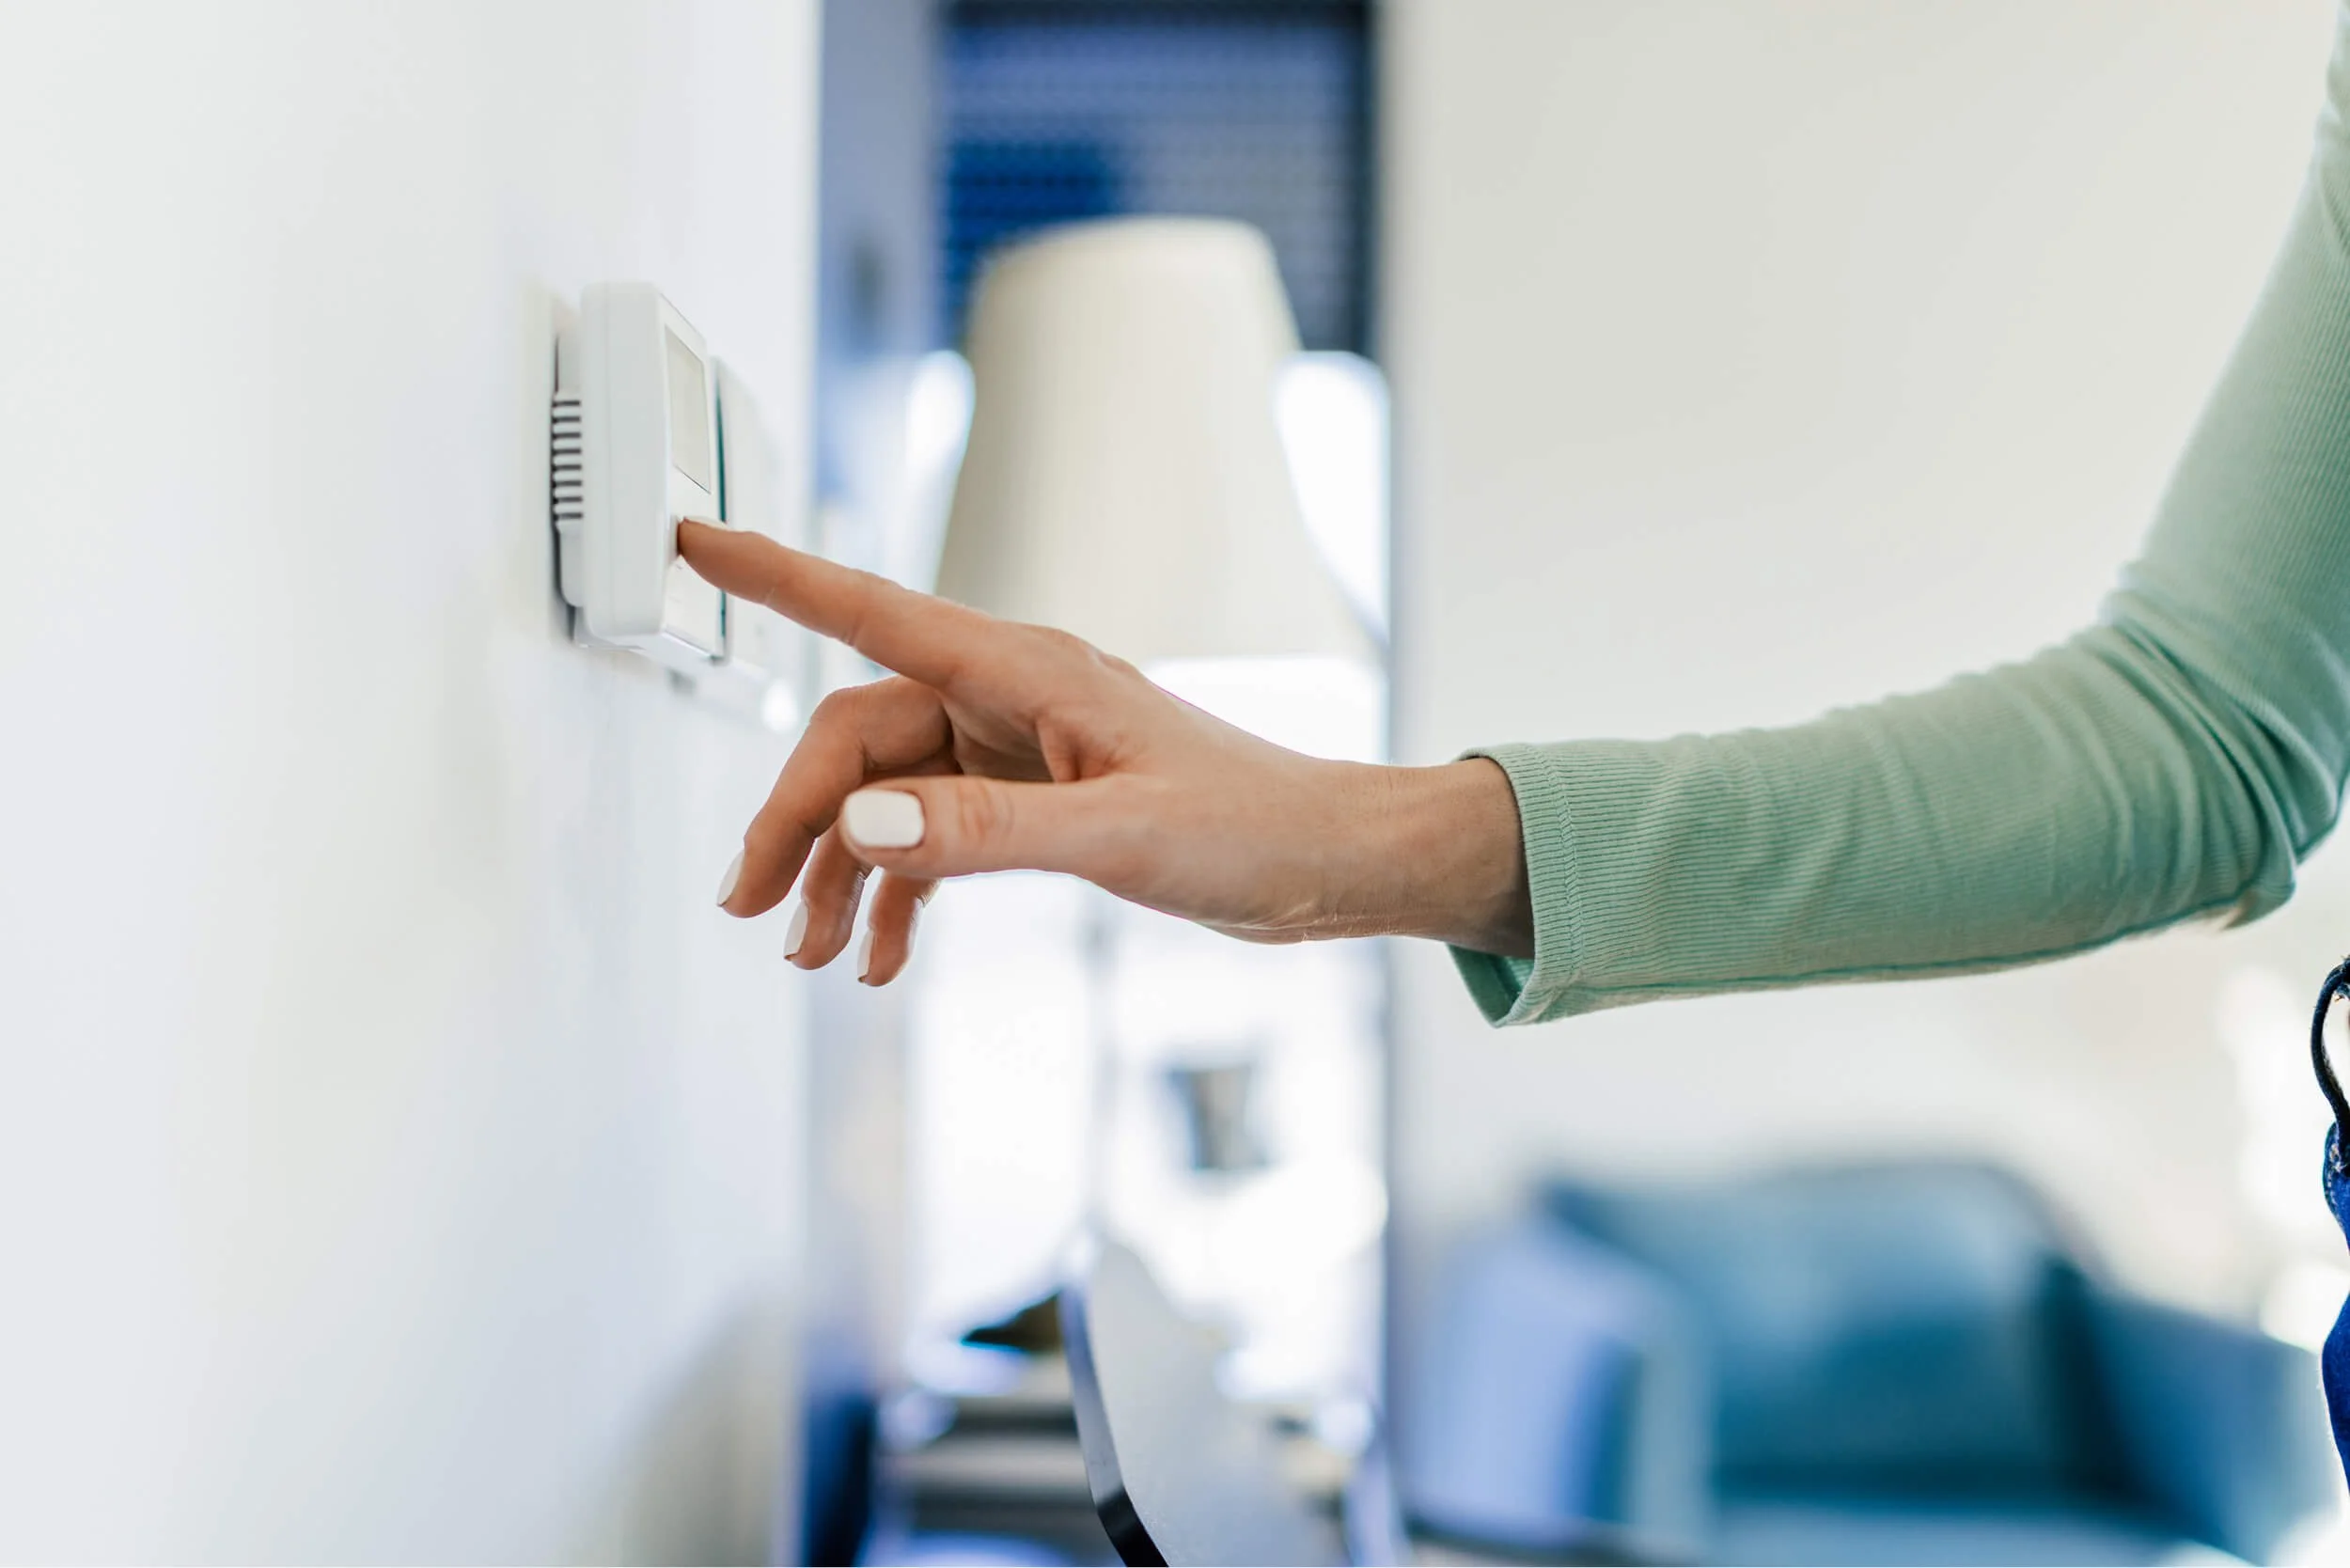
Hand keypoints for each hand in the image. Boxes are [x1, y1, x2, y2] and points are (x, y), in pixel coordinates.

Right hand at [679, 520, 1531, 983]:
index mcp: (1026, 672)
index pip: (870, 611)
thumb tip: (861, 824)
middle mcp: (1011, 698)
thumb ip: (988, 833)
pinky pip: (937, 836)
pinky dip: (903, 893)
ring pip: (889, 795)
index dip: (774, 576)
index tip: (693, 541)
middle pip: (858, 734)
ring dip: (842, 871)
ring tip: (812, 954)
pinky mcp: (1039, 801)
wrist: (1330, 861)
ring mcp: (1021, 750)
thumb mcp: (1121, 836)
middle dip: (796, 818)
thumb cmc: (1255, 829)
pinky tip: (883, 956)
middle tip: (751, 906)